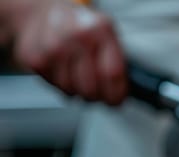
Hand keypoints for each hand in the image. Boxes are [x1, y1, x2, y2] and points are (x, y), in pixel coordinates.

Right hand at [10, 0, 126, 104]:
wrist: (44, 13)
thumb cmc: (80, 28)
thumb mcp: (106, 35)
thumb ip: (117, 62)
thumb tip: (123, 92)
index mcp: (101, 29)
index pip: (112, 74)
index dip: (116, 95)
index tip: (116, 101)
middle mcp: (78, 36)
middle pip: (91, 88)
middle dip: (96, 96)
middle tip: (97, 91)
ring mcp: (54, 47)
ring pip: (71, 91)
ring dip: (77, 91)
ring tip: (78, 77)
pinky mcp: (35, 58)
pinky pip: (54, 87)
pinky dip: (60, 85)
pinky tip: (63, 71)